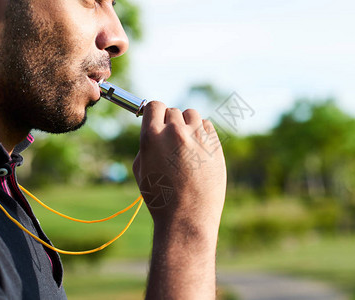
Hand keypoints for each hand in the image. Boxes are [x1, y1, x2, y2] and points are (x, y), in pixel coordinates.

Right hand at [133, 101, 225, 232]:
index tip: (156, 120)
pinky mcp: (214, 144)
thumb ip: (146, 144)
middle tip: (171, 142)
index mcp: (152, 137)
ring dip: (187, 125)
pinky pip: (207, 126)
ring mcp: (197, 137)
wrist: (187, 218)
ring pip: (191, 115)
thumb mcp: (141, 170)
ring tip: (186, 145)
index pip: (154, 105)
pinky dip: (202, 133)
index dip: (154, 113)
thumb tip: (153, 129)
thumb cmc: (160, 198)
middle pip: (172, 111)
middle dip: (170, 123)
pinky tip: (198, 150)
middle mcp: (174, 132)